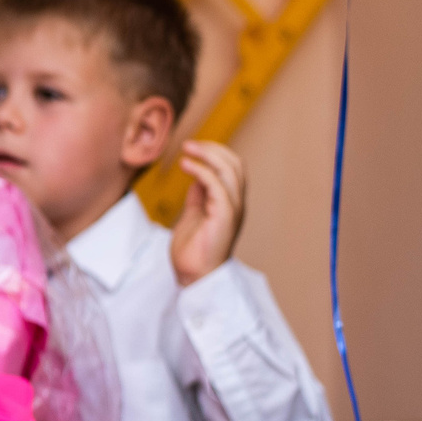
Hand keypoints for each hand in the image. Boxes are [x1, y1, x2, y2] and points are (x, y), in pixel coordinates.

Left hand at [169, 141, 246, 286]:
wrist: (193, 276)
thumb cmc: (193, 250)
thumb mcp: (194, 215)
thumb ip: (199, 196)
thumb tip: (197, 177)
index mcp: (230, 202)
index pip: (232, 168)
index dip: (216, 153)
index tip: (193, 148)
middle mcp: (235, 203)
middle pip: (235, 164)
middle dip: (213, 149)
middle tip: (189, 144)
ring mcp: (232, 210)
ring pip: (230, 171)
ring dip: (208, 155)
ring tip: (187, 148)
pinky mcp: (224, 217)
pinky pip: (217, 186)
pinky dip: (202, 171)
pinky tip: (186, 165)